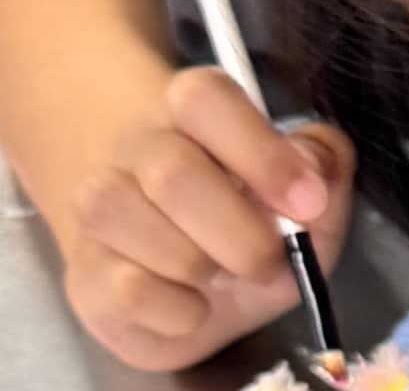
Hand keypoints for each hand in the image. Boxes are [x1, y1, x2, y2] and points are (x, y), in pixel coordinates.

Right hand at [61, 65, 355, 370]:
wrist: (194, 288)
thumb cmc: (256, 225)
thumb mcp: (310, 195)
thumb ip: (323, 166)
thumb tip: (311, 171)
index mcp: (195, 114)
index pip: (204, 96)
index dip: (261, 151)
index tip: (308, 202)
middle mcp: (137, 149)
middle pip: (170, 170)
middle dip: (240, 233)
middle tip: (271, 261)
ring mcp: (100, 209)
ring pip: (129, 222)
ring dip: (200, 267)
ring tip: (222, 276)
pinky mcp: (86, 274)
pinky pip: (127, 289)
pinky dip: (178, 310)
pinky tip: (193, 306)